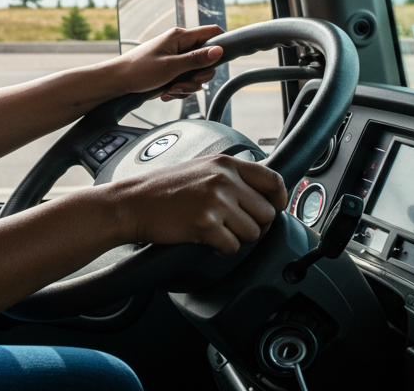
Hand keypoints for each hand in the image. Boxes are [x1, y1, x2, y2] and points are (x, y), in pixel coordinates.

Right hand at [102, 155, 288, 255]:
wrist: (132, 203)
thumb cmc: (163, 189)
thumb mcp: (202, 168)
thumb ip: (231, 175)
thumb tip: (263, 192)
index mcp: (226, 163)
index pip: (274, 180)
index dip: (281, 200)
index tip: (275, 211)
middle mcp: (224, 179)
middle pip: (267, 213)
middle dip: (256, 227)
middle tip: (237, 229)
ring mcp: (215, 201)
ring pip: (253, 233)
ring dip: (238, 240)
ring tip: (219, 233)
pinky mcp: (205, 224)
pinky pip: (232, 247)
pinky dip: (223, 250)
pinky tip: (208, 242)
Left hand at [109, 24, 224, 100]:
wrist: (117, 82)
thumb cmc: (139, 71)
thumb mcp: (171, 67)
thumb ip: (196, 60)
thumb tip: (219, 51)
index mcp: (180, 37)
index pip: (212, 32)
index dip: (221, 45)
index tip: (219, 63)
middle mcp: (179, 45)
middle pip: (206, 59)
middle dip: (198, 77)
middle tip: (184, 85)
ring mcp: (175, 58)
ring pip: (196, 74)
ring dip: (186, 87)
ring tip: (170, 91)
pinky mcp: (170, 71)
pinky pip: (184, 81)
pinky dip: (178, 90)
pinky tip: (165, 93)